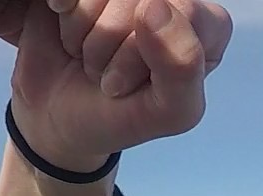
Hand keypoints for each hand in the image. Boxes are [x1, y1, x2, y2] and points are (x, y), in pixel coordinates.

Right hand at [9, 0, 233, 168]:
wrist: (54, 117)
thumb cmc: (119, 115)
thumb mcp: (170, 113)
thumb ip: (183, 69)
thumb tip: (155, 6)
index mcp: (207, 27)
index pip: (186, 13)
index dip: (150, 53)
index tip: (133, 86)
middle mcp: (172, 0)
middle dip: (116, 46)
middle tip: (108, 75)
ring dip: (85, 32)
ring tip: (89, 56)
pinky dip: (64, 8)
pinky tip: (69, 29)